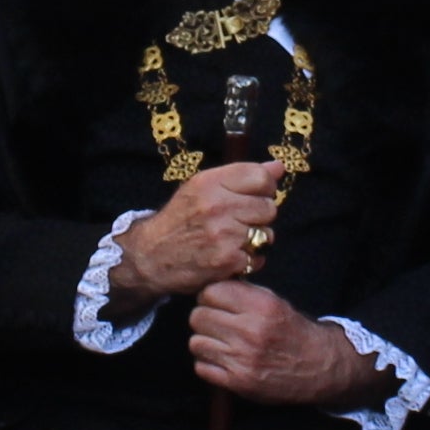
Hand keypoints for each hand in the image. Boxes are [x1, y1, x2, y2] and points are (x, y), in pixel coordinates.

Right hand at [108, 161, 280, 307]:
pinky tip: (229, 256)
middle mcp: (217, 206)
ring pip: (266, 234)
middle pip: (269, 207)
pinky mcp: (226, 261)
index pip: (261, 177)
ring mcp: (223, 235)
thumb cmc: (180, 219)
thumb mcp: (202, 187)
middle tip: (239, 221)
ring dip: (254, 239)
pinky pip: (257, 258)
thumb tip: (278, 167)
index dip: (265, 187)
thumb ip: (241, 176)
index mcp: (210, 182)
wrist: (150, 255)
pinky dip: (247, 260)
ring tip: (231, 239)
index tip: (254, 195)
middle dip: (259, 216)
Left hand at [191, 279, 377, 409]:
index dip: (211, 296)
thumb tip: (208, 286)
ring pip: (196, 342)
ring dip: (205, 342)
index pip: (210, 292)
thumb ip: (242, 293)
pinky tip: (224, 360)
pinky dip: (209, 364)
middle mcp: (251, 331)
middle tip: (217, 323)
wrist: (318, 366)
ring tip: (221, 343)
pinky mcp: (238, 382)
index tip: (217, 302)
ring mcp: (243, 359)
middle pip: (198, 317)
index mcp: (262, 306)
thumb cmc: (293, 331)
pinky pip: (201, 367)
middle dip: (205, 318)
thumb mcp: (274, 302)